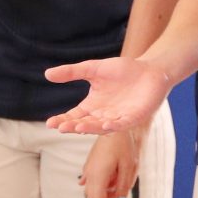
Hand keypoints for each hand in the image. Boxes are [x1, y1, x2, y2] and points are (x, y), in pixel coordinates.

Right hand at [44, 56, 172, 134]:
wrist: (150, 70)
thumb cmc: (123, 70)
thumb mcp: (93, 69)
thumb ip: (72, 72)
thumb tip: (47, 74)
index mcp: (93, 106)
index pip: (74, 116)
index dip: (63, 120)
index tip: (50, 123)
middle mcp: (103, 115)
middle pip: (85, 124)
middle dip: (73, 126)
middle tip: (60, 127)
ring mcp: (118, 118)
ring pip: (101, 127)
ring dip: (90, 128)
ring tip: (78, 127)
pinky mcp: (134, 117)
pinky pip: (122, 124)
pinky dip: (113, 125)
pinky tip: (105, 124)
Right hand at [81, 129, 142, 197]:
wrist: (114, 125)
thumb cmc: (123, 144)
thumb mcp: (128, 166)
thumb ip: (123, 185)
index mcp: (98, 176)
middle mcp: (89, 174)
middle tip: (123, 195)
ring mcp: (88, 169)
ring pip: (94, 191)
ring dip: (108, 192)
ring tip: (121, 174)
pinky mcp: (90, 165)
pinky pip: (93, 181)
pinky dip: (103, 185)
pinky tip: (112, 176)